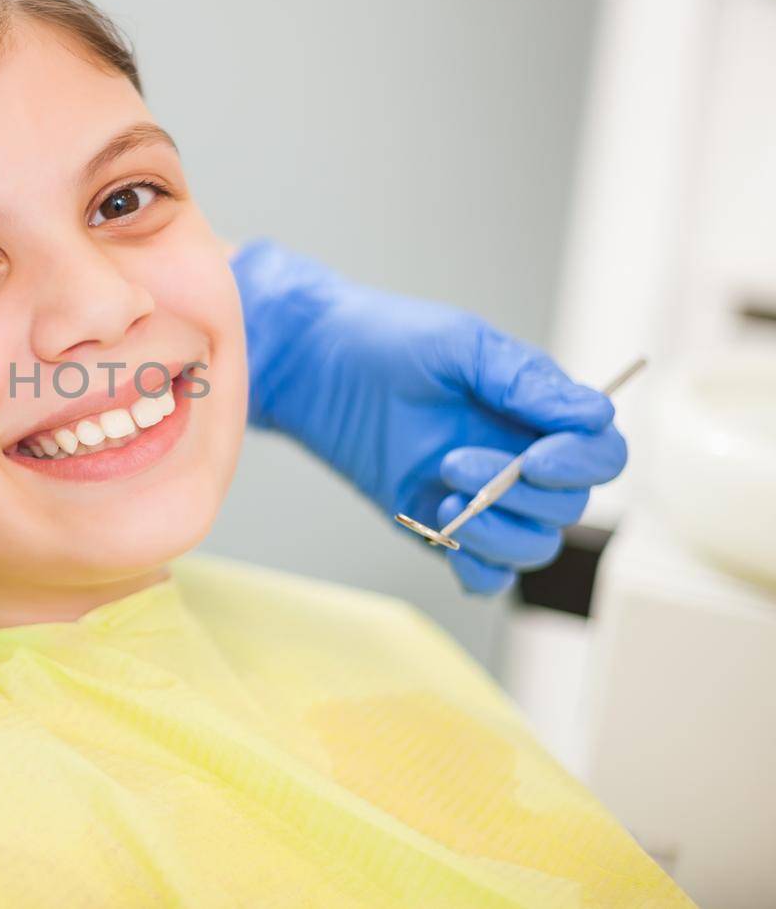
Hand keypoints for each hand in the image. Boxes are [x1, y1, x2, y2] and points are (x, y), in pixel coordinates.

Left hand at [233, 240, 626, 594]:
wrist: (314, 366)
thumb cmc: (387, 340)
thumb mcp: (460, 345)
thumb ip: (524, 379)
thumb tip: (595, 413)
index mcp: (537, 413)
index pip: (599, 454)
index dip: (581, 464)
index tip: (537, 459)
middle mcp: (520, 458)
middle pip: (567, 507)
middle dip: (518, 494)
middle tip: (452, 463)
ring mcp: (481, 497)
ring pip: (532, 546)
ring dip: (499, 535)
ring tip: (443, 502)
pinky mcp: (440, 525)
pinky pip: (486, 573)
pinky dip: (479, 570)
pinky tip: (446, 539)